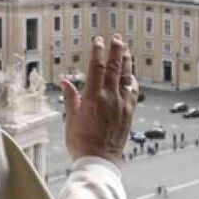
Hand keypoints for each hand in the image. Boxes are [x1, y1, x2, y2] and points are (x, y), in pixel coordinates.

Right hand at [61, 34, 138, 163]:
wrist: (100, 160)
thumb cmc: (82, 142)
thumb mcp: (71, 118)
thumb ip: (70, 97)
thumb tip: (65, 81)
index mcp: (93, 97)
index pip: (97, 67)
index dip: (98, 52)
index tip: (98, 41)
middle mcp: (110, 97)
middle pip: (115, 67)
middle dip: (116, 51)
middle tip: (117, 38)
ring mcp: (121, 104)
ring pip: (126, 77)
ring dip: (126, 62)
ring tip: (126, 50)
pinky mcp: (129, 113)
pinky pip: (132, 92)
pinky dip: (132, 80)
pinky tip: (131, 75)